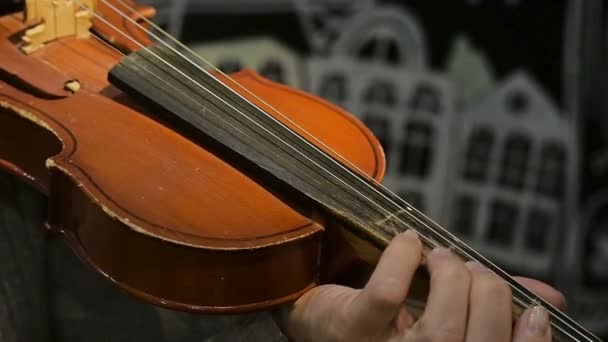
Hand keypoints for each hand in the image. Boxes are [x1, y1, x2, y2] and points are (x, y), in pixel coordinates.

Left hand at [276, 230, 565, 341]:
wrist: (322, 321)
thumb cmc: (389, 320)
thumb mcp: (442, 315)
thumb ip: (488, 308)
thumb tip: (545, 296)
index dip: (527, 339)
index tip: (534, 309)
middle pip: (474, 341)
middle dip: (485, 294)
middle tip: (470, 269)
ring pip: (438, 328)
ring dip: (450, 279)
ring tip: (439, 257)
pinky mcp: (352, 331)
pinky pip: (385, 296)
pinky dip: (402, 260)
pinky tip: (407, 241)